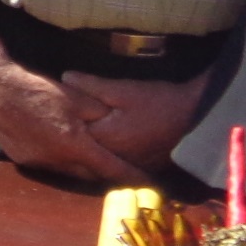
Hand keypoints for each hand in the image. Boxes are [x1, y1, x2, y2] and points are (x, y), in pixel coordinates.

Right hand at [0, 52, 142, 182]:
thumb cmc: (37, 90)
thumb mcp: (76, 97)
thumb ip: (100, 114)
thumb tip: (116, 124)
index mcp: (76, 146)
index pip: (112, 169)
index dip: (132, 177)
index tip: (149, 184)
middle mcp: (59, 161)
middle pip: (91, 175)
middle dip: (107, 173)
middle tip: (122, 169)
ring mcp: (39, 163)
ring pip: (69, 172)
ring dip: (82, 167)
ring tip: (91, 156)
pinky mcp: (24, 159)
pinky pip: (50, 165)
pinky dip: (61, 160)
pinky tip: (59, 146)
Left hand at [66, 70, 208, 171]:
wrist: (196, 118)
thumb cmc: (158, 100)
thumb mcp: (123, 88)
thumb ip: (91, 86)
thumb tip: (64, 77)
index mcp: (106, 138)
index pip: (73, 136)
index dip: (60, 124)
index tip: (49, 116)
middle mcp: (113, 158)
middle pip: (83, 153)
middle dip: (70, 142)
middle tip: (56, 129)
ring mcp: (127, 166)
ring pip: (99, 162)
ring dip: (87, 152)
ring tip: (74, 138)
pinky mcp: (140, 168)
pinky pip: (115, 165)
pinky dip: (106, 157)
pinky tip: (101, 147)